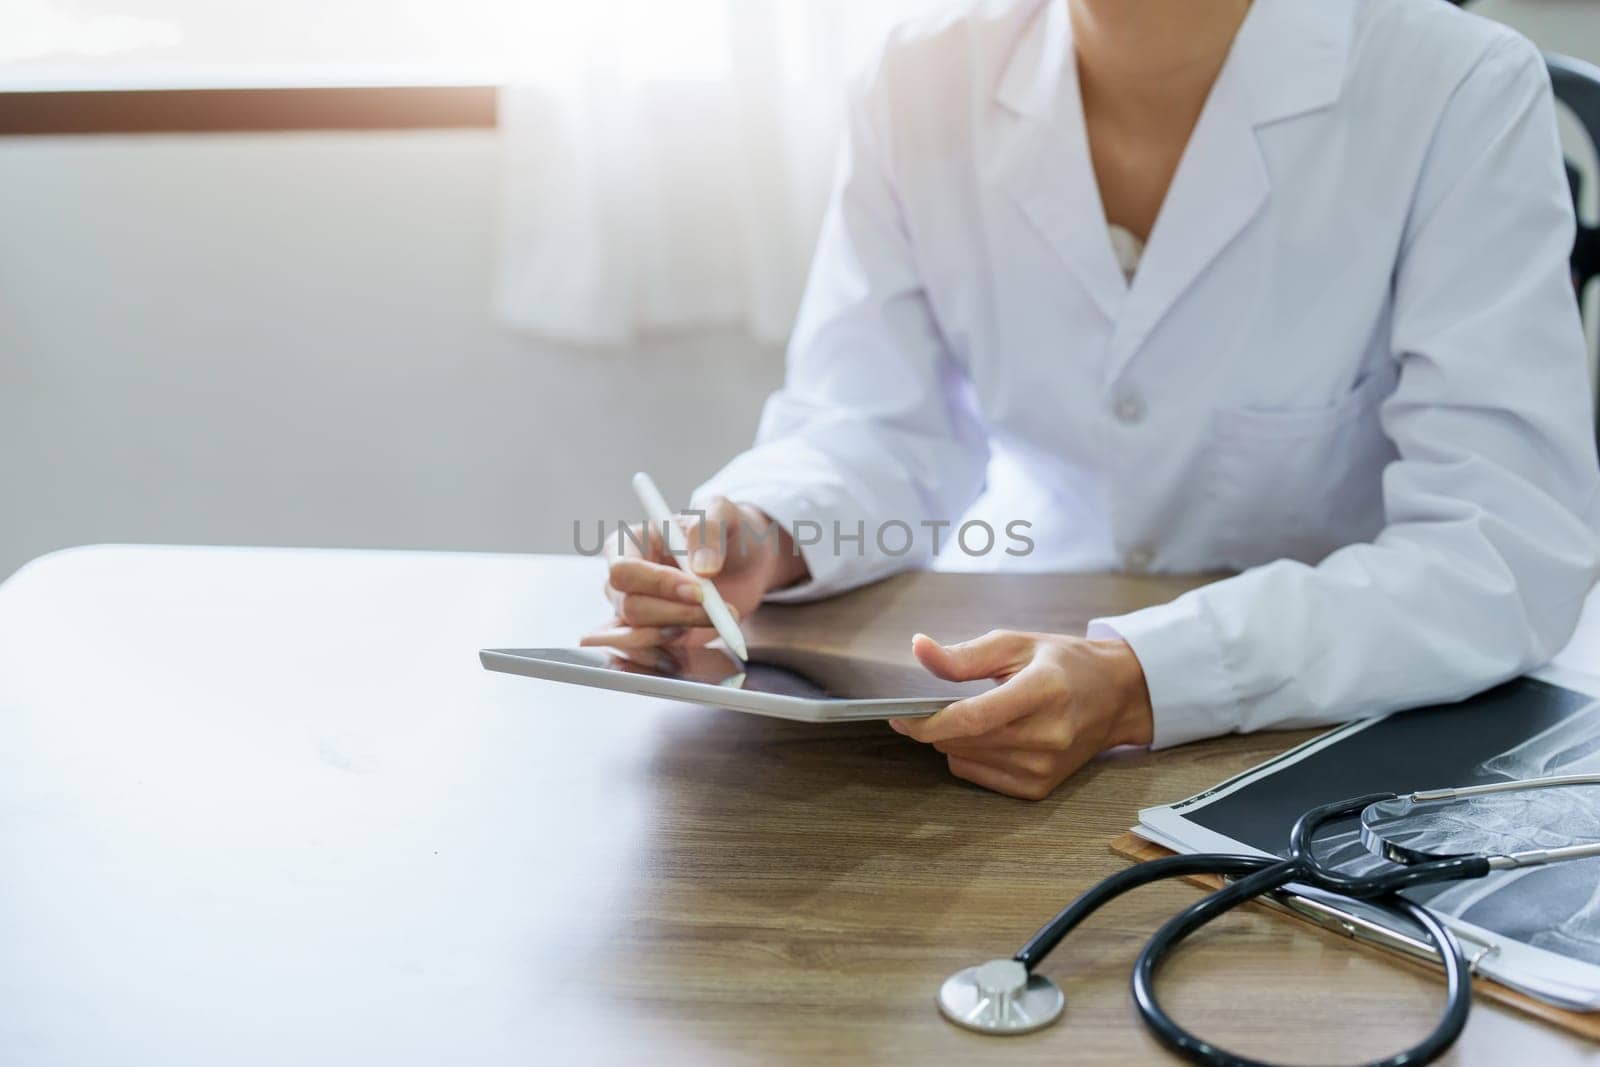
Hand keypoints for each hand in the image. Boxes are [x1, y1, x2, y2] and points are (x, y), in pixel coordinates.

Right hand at [581, 495, 807, 650]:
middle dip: (676, 613)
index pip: (624, 571)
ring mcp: (635, 611)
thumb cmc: (724, 531)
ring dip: (678, 632)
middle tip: (718, 611)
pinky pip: (643, 654)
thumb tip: (702, 567)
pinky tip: (690, 650)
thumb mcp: (722, 513)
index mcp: (629, 543)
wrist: (744, 561)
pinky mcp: (652, 635)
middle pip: (632, 607)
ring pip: (639, 634)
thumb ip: (708, 529)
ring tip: (714, 622)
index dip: (658, 584)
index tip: (698, 590)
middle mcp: (624, 581)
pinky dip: (664, 656)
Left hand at [889, 630, 1153, 799]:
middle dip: (939, 724)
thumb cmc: (1064, 664)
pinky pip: (978, 776)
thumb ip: (964, 655)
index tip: (901, 715)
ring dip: (956, 740)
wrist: (1116, 696)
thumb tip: (919, 649)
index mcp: (1044, 691)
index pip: (974, 718)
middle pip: (964, 741)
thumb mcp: (1015, 644)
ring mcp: (1045, 767)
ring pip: (964, 760)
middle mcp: (1048, 735)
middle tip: (944, 704)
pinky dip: (971, 757)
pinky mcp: (1040, 788)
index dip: (929, 721)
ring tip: (984, 716)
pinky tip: (995, 737)